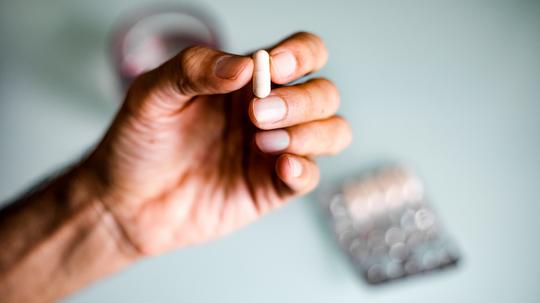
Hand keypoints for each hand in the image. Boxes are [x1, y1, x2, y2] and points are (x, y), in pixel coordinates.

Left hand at [82, 32, 351, 256]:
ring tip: (265, 141)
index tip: (275, 68)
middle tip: (257, 115)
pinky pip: (309, 177)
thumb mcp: (153, 93)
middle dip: (301, 101)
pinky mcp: (271, 188)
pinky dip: (304, 169)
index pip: (303, 55)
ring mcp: (273, 151)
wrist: (125, 201)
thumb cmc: (140, 141)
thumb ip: (194, 69)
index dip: (302, 55)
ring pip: (332, 132)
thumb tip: (245, 66)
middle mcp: (269, 112)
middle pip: (324, 94)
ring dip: (311, 132)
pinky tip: (280, 166)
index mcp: (248, 82)